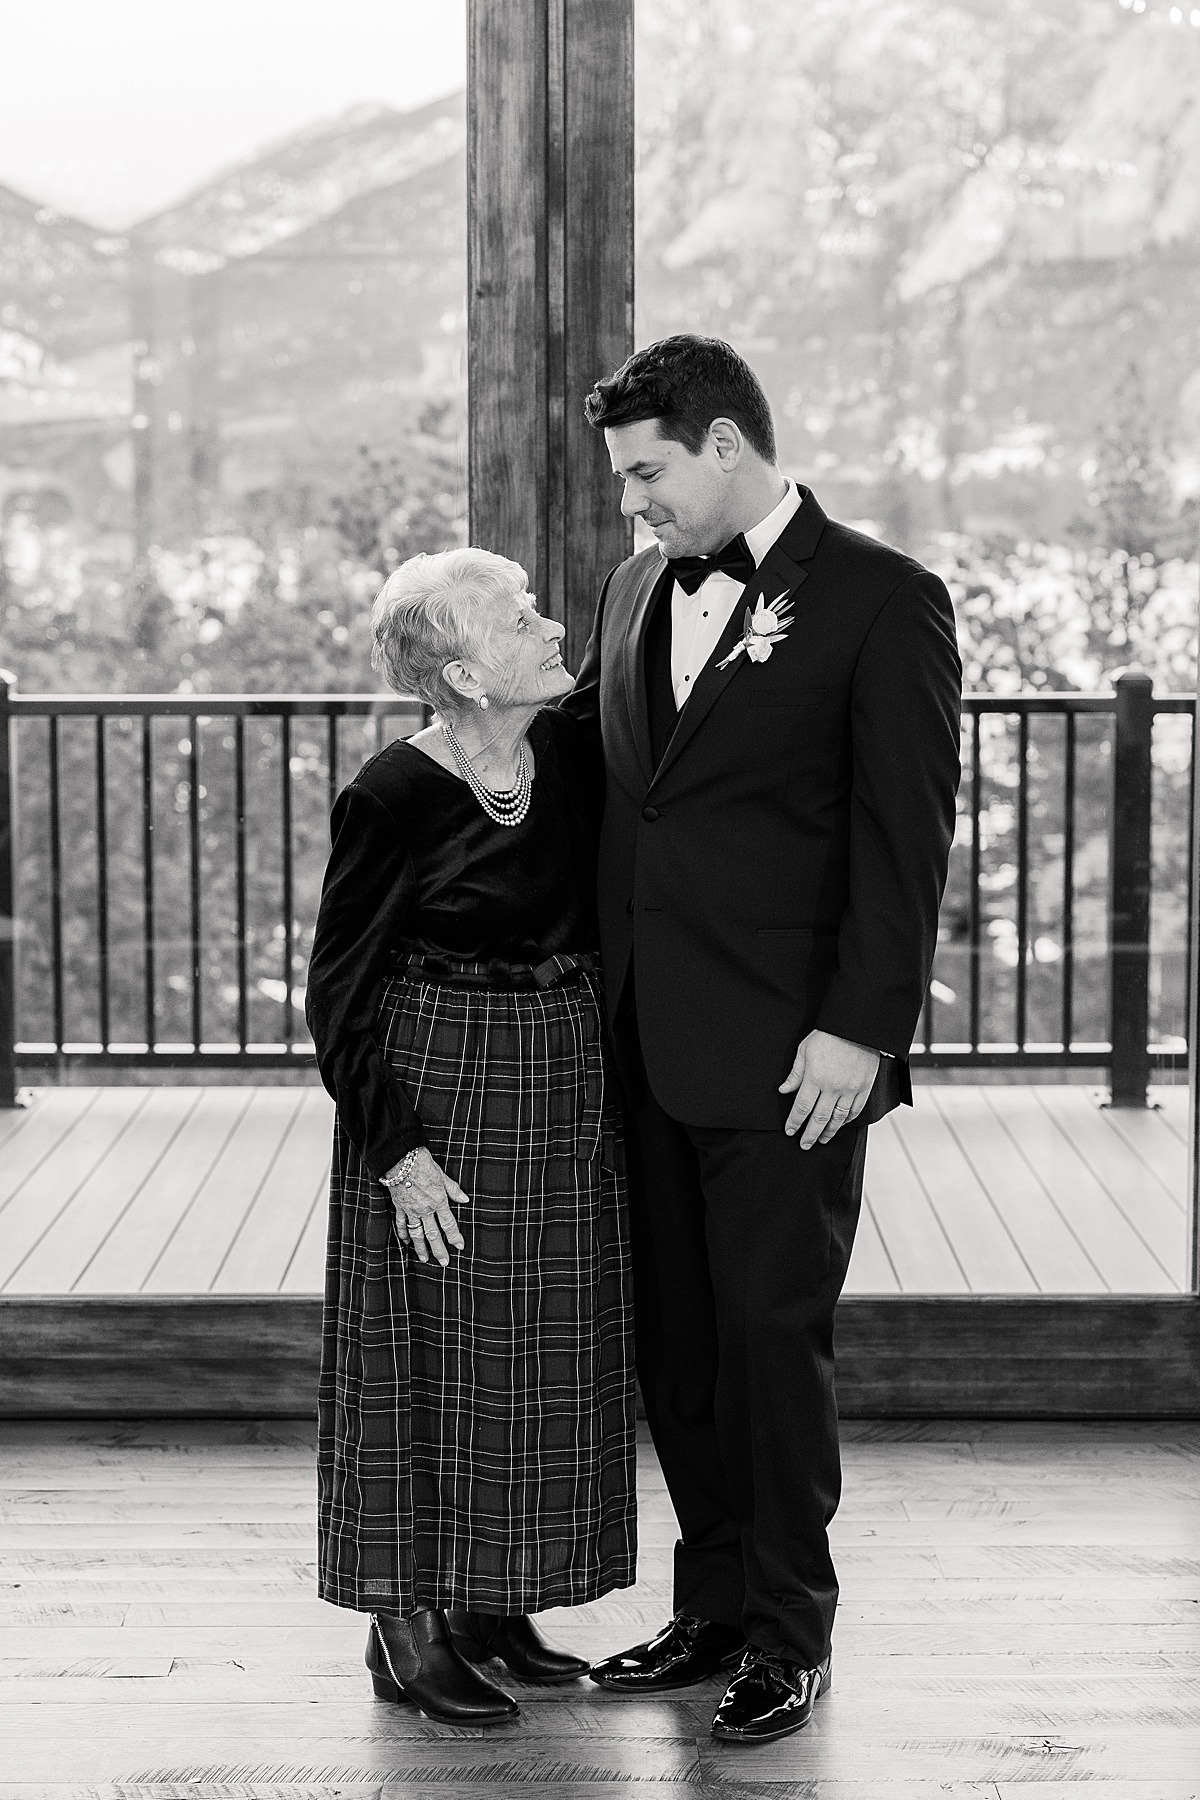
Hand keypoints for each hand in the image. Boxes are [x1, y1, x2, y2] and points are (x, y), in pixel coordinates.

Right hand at [383, 1148, 469, 1265]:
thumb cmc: (422, 1163)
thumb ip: (453, 1189)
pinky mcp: (399, 1206)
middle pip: (433, 1234)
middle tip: (444, 1262)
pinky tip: (406, 1242)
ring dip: (421, 1248)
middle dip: (439, 1250)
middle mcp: (425, 1209)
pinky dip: (403, 1234)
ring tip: (425, 1259)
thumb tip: (465, 1199)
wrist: (400, 1159)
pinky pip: (401, 1223)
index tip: (459, 1246)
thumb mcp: (442, 1175)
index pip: (449, 1224)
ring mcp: (410, 1209)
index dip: (454, 1237)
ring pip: (416, 1233)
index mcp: (438, 1201)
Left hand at [779, 1029, 879, 1148]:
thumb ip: (795, 1074)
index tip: (790, 1131)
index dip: (795, 1122)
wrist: (856, 1027)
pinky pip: (856, 1110)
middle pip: (819, 1118)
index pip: (802, 1108)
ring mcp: (850, 1089)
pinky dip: (847, 1121)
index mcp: (815, 1078)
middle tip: (805, 1144)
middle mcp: (833, 1087)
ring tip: (822, 1139)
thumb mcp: (804, 1050)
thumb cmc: (829, 1035)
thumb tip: (784, 1090)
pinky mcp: (864, 1088)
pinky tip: (841, 1124)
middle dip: (810, 1134)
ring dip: (829, 1131)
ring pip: (838, 1118)